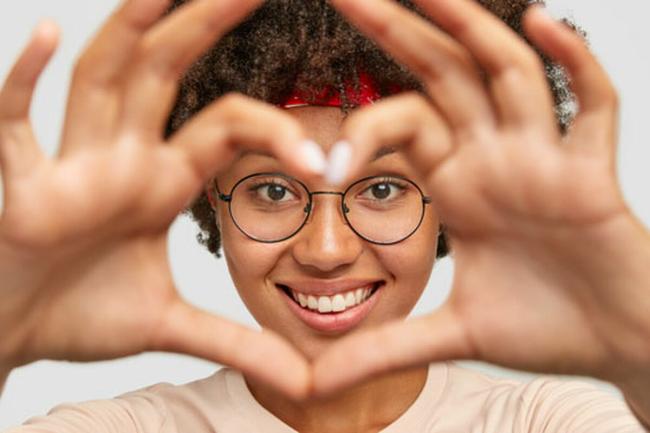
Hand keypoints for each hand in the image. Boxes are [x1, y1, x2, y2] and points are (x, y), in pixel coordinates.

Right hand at [0, 0, 318, 399]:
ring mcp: (71, 165)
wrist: (14, 334)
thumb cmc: (81, 316)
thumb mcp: (172, 327)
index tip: (322, 163)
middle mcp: (121, 158)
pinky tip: (45, 35)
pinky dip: (22, 81)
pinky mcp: (21, 187)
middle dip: (205, 23)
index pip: (226, 128)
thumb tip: (302, 381)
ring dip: (132, 29)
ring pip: (103, 80)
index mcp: (162, 181)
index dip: (276, 133)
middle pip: (168, 72)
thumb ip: (235, 342)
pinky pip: (17, 125)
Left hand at [313, 0, 649, 393]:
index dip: (362, 132)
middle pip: (443, 75)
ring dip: (471, 27)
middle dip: (398, 29)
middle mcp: (496, 158)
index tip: (322, 167)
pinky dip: (571, 62)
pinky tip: (540, 21)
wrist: (614, 347)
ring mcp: (545, 159)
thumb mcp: (450, 334)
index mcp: (459, 183)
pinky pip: (592, 104)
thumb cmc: (543, 328)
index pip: (403, 123)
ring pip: (507, 73)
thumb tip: (315, 383)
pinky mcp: (593, 175)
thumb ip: (384, 350)